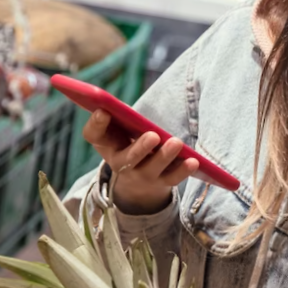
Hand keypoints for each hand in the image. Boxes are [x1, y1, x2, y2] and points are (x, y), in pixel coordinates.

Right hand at [82, 109, 198, 214]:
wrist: (136, 181)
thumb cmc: (127, 144)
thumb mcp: (119, 132)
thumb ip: (120, 117)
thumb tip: (123, 104)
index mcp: (106, 145)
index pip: (94, 135)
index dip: (96, 124)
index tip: (103, 111)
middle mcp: (120, 163)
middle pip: (128, 158)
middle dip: (140, 147)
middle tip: (153, 135)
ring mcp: (141, 175)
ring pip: (152, 169)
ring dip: (165, 156)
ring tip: (177, 143)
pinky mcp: (160, 183)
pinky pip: (172, 178)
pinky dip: (183, 170)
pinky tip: (194, 161)